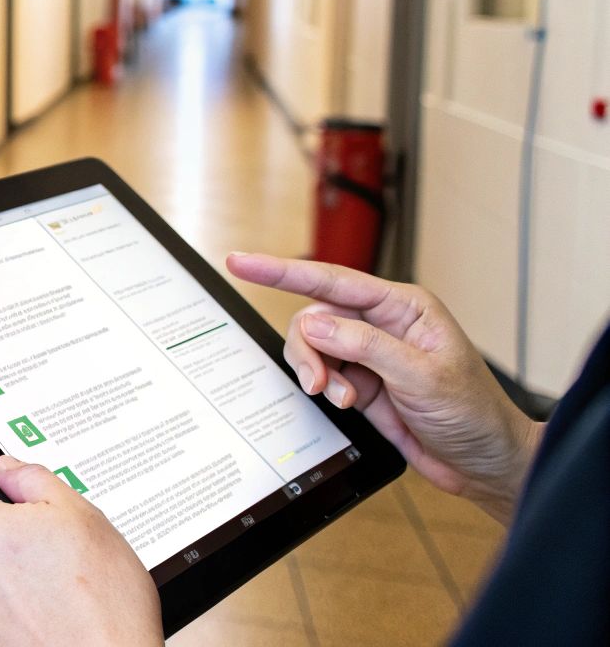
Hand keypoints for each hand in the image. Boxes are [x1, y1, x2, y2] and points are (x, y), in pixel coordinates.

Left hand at [0, 456, 159, 646]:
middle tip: (52, 556)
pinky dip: (12, 615)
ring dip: (9, 583)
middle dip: (6, 545)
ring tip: (56, 593)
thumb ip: (35, 480)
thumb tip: (6, 467)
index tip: (14, 512)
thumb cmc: (105, 602)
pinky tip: (48, 618)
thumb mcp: (83, 517)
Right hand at [226, 252, 541, 522]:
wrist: (483, 463)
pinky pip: (320, 374)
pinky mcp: (359, 382)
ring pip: (312, 347)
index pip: (332, 280)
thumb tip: (315, 324)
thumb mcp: (421, 376)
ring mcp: (368, 354)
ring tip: (342, 398)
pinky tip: (348, 404)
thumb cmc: (473, 413)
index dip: (281, 271)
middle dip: (308, 349)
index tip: (241, 263)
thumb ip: (365, 346)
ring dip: (317, 373)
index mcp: (403, 306)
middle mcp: (381, 324)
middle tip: (317, 382)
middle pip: (314, 317)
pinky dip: (324, 390)